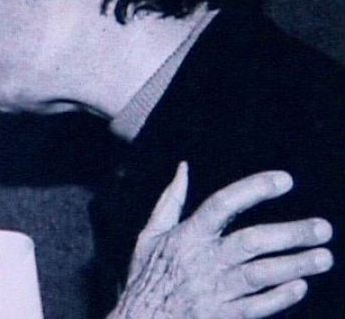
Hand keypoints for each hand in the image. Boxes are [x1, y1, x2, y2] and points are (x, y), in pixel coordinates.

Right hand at [109, 163, 333, 318]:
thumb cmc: (146, 277)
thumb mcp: (150, 236)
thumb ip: (170, 201)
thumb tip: (183, 168)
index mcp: (186, 236)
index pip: (222, 204)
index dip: (253, 189)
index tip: (285, 180)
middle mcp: (202, 260)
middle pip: (251, 242)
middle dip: (290, 234)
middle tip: (323, 228)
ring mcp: (213, 290)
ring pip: (260, 274)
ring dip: (295, 265)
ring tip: (324, 257)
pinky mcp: (222, 316)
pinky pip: (257, 307)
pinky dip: (280, 297)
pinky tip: (300, 286)